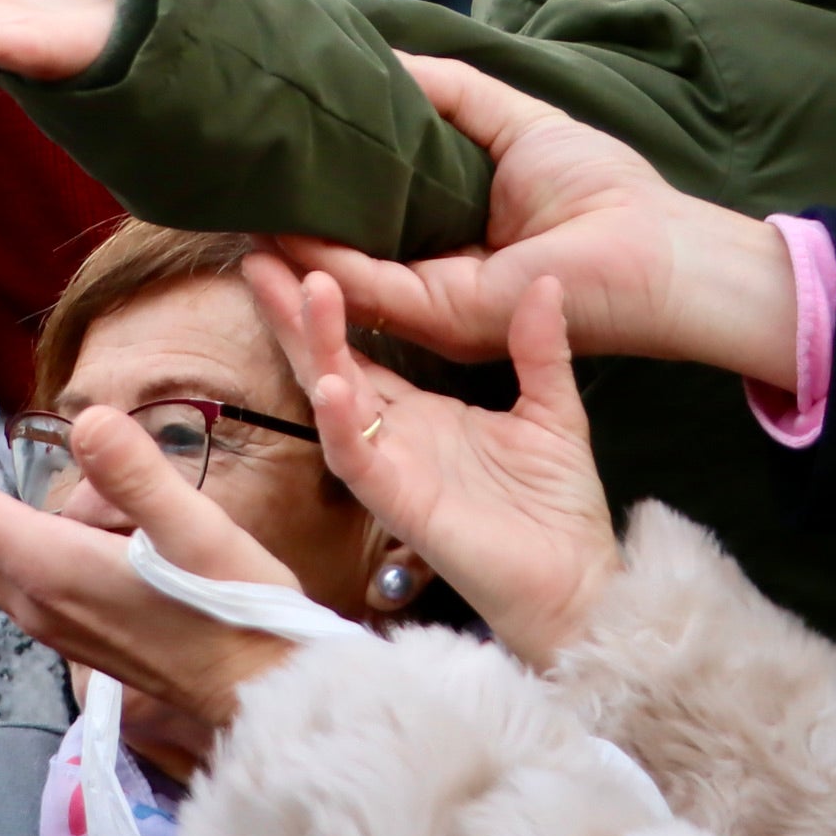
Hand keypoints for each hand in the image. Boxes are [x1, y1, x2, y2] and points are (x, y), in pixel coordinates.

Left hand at [0, 396, 301, 767]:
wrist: (259, 697)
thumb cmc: (236, 613)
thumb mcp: (197, 529)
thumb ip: (136, 474)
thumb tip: (87, 420)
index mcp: (51, 569)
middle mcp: (35, 601)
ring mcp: (51, 623)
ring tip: (65, 479)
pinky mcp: (73, 634)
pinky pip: (17, 572)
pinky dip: (17, 532)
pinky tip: (76, 519)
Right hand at [247, 256, 618, 668]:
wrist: (576, 583)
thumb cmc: (558, 507)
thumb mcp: (553, 409)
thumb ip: (540, 350)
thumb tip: (547, 280)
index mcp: (422, 412)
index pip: (361, 349)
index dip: (331, 306)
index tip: (302, 252)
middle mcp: (394, 437)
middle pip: (329, 363)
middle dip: (293, 313)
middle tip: (260, 257)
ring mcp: (391, 469)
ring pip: (334, 401)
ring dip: (316, 347)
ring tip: (306, 291)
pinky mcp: (399, 505)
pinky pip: (357, 461)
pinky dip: (340, 423)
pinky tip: (330, 384)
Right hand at [279, 53, 798, 381]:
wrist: (660, 246)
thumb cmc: (601, 191)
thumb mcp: (510, 122)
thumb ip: (448, 93)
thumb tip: (384, 59)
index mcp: (442, 244)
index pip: (361, 224)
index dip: (316, 199)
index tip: (272, 162)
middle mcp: (429, 282)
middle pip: (339, 260)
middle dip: (284, 231)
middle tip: (236, 190)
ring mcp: (435, 308)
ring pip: (341, 282)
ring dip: (289, 251)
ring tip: (240, 211)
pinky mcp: (449, 317)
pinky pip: (372, 290)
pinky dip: (324, 266)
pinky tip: (284, 233)